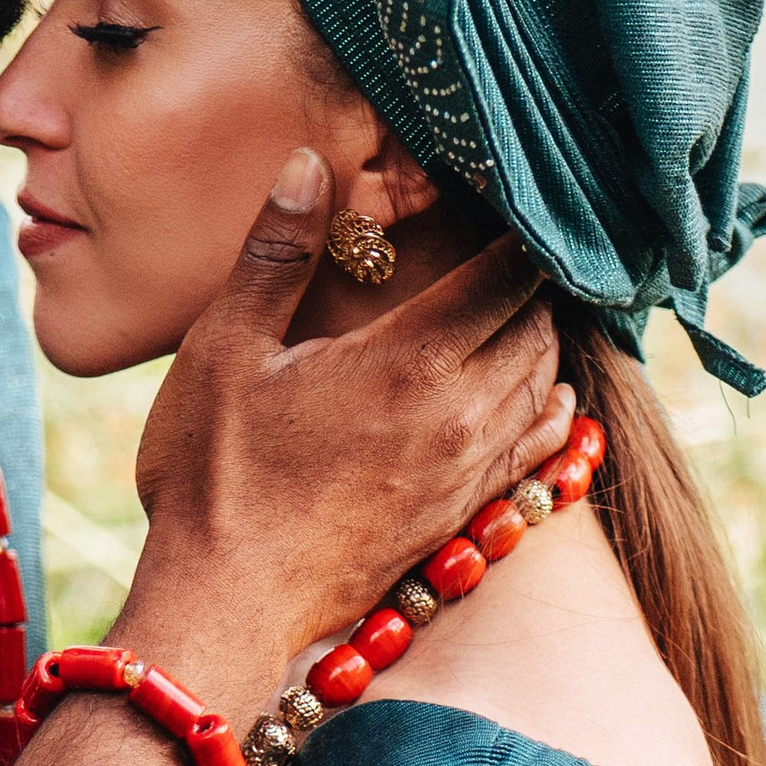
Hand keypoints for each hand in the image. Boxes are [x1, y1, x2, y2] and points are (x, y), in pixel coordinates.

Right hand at [118, 151, 562, 724]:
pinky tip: (547, 397)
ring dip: (544, 342)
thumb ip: (275, 253)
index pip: (504, 275)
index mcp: (408, 361)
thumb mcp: (227, 348)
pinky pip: (536, 453)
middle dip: (534, 281)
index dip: (520, 230)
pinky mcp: (458, 517)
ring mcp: (464, 474)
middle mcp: (458, 417)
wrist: (227, 602)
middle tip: (521, 244)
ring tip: (531, 305)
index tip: (519, 196)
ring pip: (545, 388)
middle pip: (537, 328)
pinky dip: (549, 412)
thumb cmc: (216, 474)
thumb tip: (307, 163)